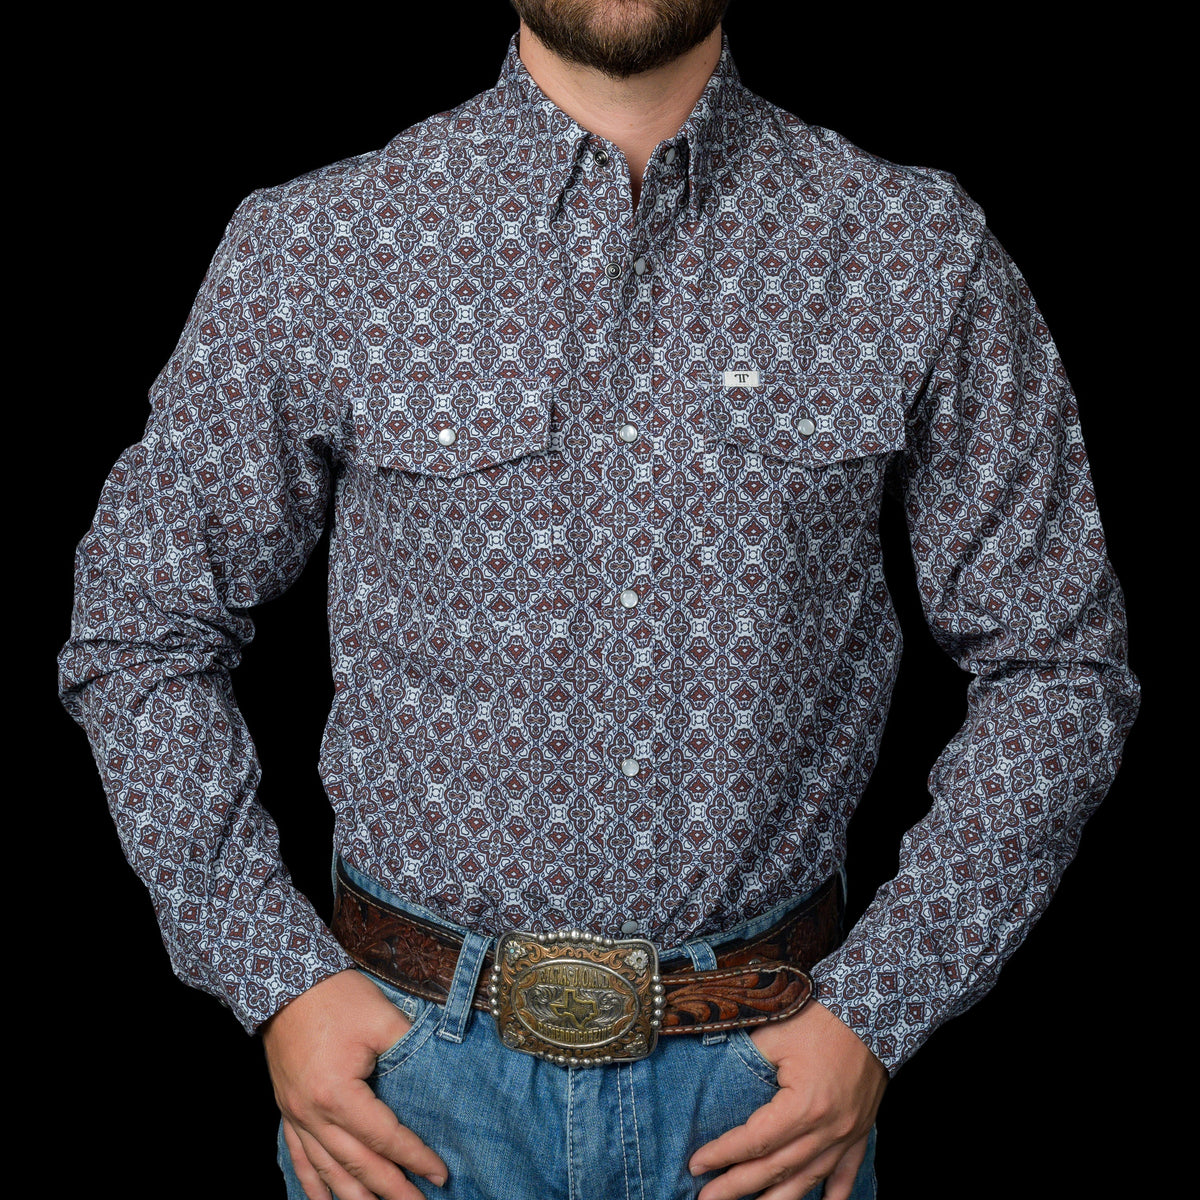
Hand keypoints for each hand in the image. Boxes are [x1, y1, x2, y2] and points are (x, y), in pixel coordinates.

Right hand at [262, 969, 447, 1199]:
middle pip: (356, 1164)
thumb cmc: (336, 998)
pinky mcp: (287, 1110)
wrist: (287, 983)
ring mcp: (295, 1115)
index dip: (414, 1157)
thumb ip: (411, 1047)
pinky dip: (312, 1185)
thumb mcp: (382, 1018)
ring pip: (326, 1171)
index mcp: (337, 1094)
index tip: (440, 1175)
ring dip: (353, 1198)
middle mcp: (313, 1114)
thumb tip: (443, 1070)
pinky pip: (298, 1157)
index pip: (384, 1137)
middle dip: (390, 1190)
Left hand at [688, 1000, 887, 1199]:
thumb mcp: (774, 1036)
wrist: (869, 1012)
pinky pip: (846, 1175)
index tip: (696, 1164)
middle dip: (737, 1186)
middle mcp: (827, 1130)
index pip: (755, 1141)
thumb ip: (745, 1063)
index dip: (722, 1154)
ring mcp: (847, 1135)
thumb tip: (713, 1079)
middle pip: (776, 1169)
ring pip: (808, 1180)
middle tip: (706, 1199)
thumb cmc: (820, 1020)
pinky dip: (833, 1196)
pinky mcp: (860, 1132)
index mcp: (804, 1106)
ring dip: (776, 1199)